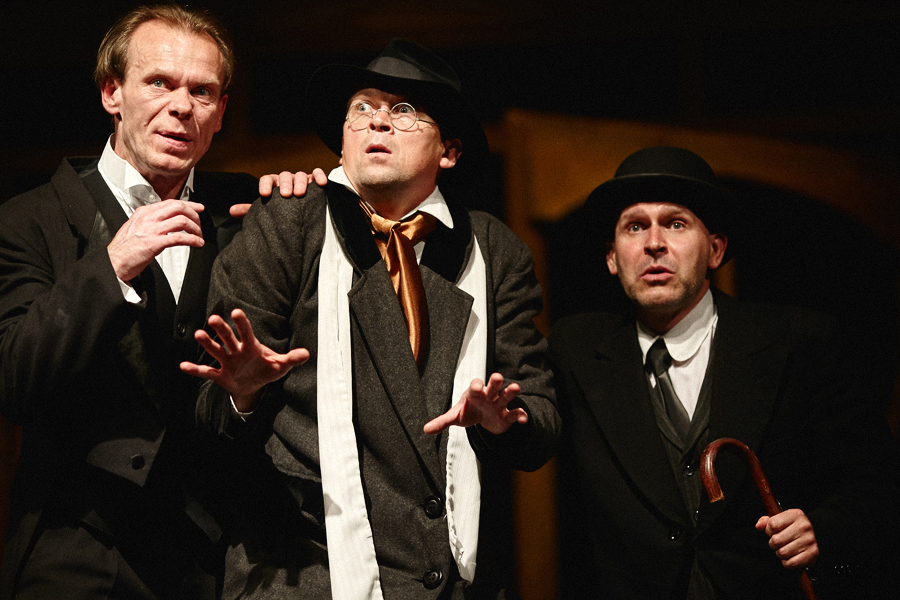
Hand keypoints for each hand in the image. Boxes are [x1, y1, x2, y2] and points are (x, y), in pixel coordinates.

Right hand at [108, 200, 204, 281]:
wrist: (113, 262)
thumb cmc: (124, 248)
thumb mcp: (136, 227)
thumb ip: (150, 220)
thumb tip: (166, 219)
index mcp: (144, 213)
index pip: (171, 202)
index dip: (189, 205)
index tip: (198, 208)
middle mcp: (149, 218)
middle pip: (179, 207)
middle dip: (194, 215)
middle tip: (199, 225)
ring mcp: (152, 229)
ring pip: (182, 221)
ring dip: (195, 229)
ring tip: (199, 236)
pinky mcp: (155, 243)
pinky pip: (179, 238)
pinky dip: (193, 240)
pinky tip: (197, 243)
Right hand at [180, 308, 309, 411]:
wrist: (254, 386)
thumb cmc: (267, 370)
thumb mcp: (281, 366)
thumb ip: (291, 359)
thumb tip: (307, 354)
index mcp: (251, 347)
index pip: (247, 333)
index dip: (242, 324)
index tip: (237, 312)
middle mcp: (237, 351)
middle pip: (228, 338)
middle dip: (222, 329)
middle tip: (213, 318)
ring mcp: (227, 362)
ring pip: (215, 351)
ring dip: (207, 344)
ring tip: (198, 335)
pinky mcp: (220, 375)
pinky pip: (206, 372)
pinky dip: (195, 369)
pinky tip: (183, 365)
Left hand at [232, 169, 327, 217]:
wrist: (301, 216)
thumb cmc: (282, 213)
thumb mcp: (267, 212)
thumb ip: (250, 210)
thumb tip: (232, 210)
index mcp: (274, 185)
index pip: (267, 179)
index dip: (265, 185)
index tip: (264, 194)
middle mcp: (287, 180)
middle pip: (285, 176)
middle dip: (285, 184)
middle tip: (286, 195)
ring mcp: (302, 180)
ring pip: (301, 175)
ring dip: (300, 183)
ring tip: (300, 194)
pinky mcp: (316, 181)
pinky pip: (317, 174)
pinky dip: (319, 176)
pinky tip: (320, 183)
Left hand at [423, 373, 527, 435]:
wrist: (484, 418)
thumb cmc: (469, 411)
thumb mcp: (456, 416)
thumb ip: (443, 421)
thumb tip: (425, 429)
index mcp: (475, 393)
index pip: (475, 385)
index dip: (476, 385)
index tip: (477, 387)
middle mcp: (489, 395)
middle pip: (492, 385)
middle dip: (494, 382)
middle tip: (497, 377)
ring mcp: (500, 404)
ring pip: (506, 395)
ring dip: (510, 392)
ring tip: (515, 388)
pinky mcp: (508, 415)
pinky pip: (516, 413)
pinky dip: (520, 415)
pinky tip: (524, 420)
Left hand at [755, 509, 818, 568]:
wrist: (812, 539)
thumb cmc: (791, 529)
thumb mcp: (780, 520)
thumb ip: (766, 521)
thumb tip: (759, 526)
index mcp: (795, 515)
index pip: (772, 524)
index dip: (768, 531)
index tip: (773, 532)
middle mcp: (804, 526)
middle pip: (776, 540)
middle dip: (773, 543)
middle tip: (778, 542)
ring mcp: (810, 540)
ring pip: (782, 552)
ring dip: (779, 553)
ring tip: (784, 548)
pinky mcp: (813, 553)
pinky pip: (791, 563)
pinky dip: (787, 562)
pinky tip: (790, 556)